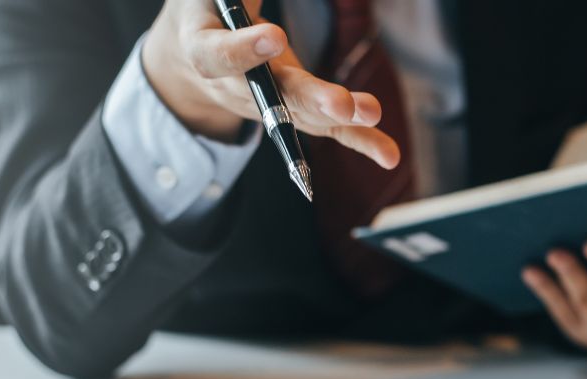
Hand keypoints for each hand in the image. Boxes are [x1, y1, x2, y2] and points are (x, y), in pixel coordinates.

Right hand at [141, 0, 397, 166]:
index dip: (243, 51)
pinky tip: (389, 156)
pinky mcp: (296, 113)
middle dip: (309, 100)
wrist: (197, 52)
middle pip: (274, 99)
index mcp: (203, 49)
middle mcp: (237, 88)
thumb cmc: (209, 10)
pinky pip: (329, 130)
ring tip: (372, 112)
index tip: (274, 36)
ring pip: (305, 117)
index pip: (217, 57)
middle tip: (338, 102)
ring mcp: (269, 107)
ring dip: (342, 118)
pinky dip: (362, 141)